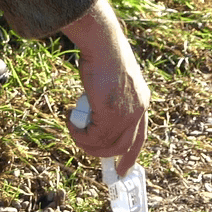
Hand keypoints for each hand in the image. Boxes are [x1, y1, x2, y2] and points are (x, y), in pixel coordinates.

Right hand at [61, 0, 148, 175]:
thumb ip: (110, 98)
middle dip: (102, 154)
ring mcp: (126, 114)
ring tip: (73, 128)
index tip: (123, 169)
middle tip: (84, 147)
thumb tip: (95, 112)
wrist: (102, 42)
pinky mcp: (111, 115)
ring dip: (86, 142)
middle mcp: (138, 110)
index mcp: (141, 100)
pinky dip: (78, 133)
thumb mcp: (111, 79)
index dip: (130, 155)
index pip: (139, 136)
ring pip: (106, 144)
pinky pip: (93, 136)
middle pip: (123, 146)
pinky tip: (70, 120)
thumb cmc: (103, 53)